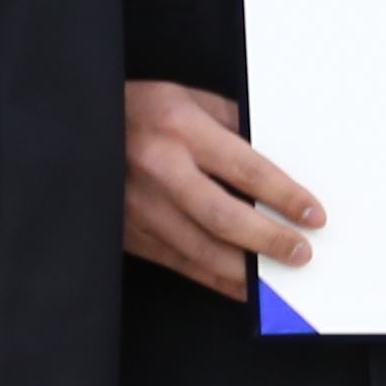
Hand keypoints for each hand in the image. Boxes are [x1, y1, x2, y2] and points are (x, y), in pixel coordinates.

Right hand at [124, 78, 321, 298]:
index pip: (246, 168)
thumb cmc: (135, 107)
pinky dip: (213, 279)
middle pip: (224, 216)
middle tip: (300, 253)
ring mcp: (140, 205)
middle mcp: (159, 169)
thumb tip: (278, 156)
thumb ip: (231, 124)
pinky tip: (239, 286)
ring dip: (244, 270)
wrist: (73, 127)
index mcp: (179, 127)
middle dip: (269, 240)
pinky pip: (178, 262)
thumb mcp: (187, 98)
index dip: (285, 196)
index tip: (312, 215)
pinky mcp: (128, 231)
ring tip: (275, 277)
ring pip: (201, 249)